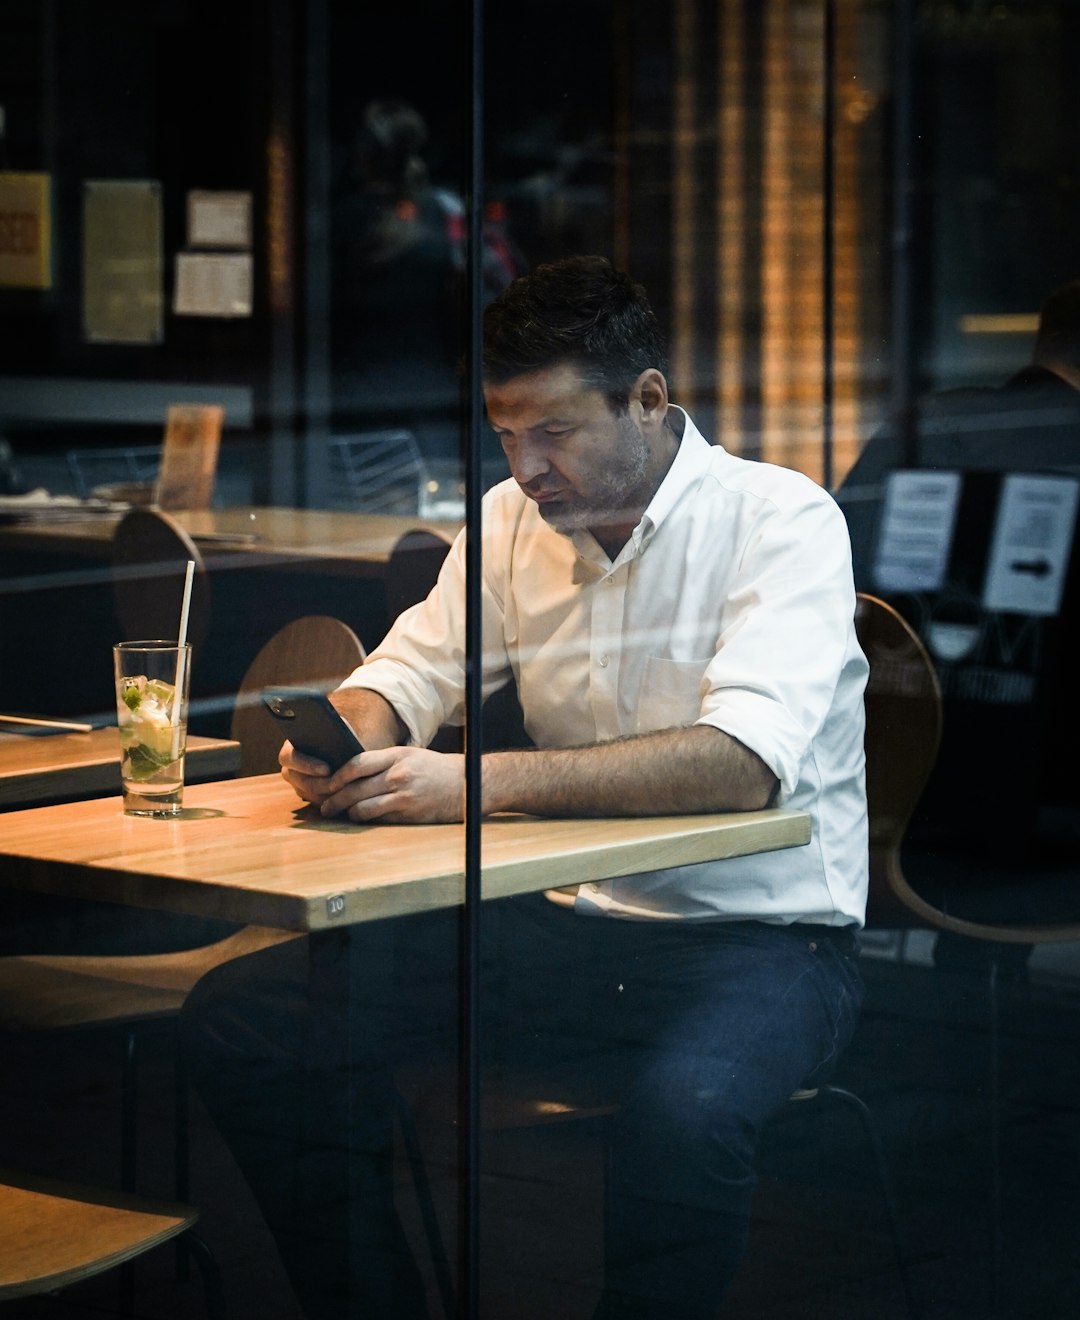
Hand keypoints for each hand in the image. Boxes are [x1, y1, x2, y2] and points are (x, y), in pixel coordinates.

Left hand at [282, 741, 463, 822]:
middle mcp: (398, 774)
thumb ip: (383, 761)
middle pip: (354, 788)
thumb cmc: (435, 769)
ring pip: (362, 807)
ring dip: (347, 812)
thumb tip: (352, 770)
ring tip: (340, 814)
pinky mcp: (409, 813)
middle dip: (334, 799)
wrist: (467, 783)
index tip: (327, 783)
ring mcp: (403, 795)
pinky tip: (360, 819)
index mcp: (396, 756)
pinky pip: (378, 819)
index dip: (337, 776)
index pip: (356, 764)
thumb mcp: (409, 755)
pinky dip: (366, 820)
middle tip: (324, 806)